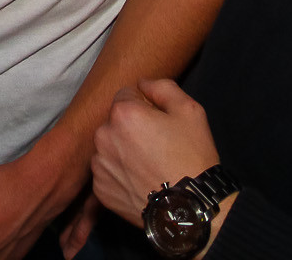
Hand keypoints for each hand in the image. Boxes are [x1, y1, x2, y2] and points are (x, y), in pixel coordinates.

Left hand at [90, 80, 219, 225]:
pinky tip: (140, 180)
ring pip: (109, 146)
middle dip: (131, 127)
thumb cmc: (192, 156)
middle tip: (156, 145)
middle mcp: (103, 136)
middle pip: (115, 121)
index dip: (145, 106)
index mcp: (122, 113)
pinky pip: (107, 172)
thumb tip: (143, 83)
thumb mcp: (189, 110)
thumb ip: (163, 87)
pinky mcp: (100, 190)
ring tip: (148, 165)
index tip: (160, 123)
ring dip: (122, 150)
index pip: (126, 95)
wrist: (188, 209)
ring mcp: (100, 165)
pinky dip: (119, 174)